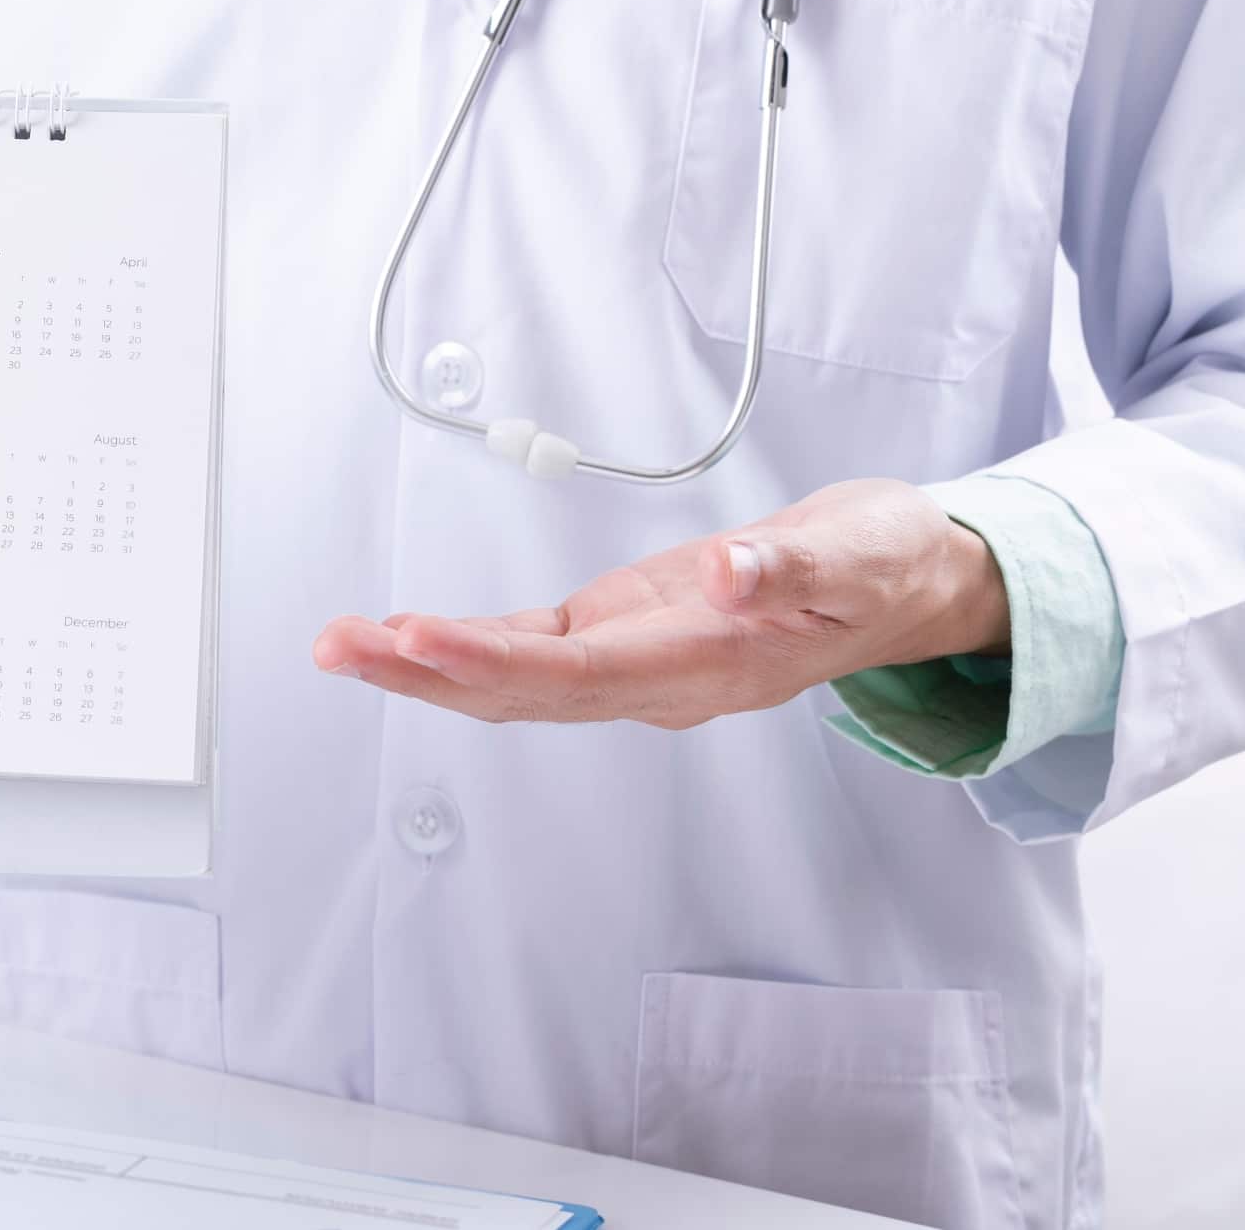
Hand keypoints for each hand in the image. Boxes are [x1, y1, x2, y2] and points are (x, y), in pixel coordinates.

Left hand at [312, 478, 1009, 730]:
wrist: (906, 587)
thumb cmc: (883, 567)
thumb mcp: (862, 552)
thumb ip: (793, 567)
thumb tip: (728, 575)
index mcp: (707, 664)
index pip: (579, 674)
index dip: (492, 663)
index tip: (418, 639)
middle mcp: (657, 679)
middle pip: (522, 691)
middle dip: (424, 674)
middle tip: (338, 648)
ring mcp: (634, 664)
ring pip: (513, 680)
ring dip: (424, 667)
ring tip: (342, 644)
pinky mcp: (621, 635)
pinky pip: (528, 652)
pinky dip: (462, 646)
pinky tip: (406, 637)